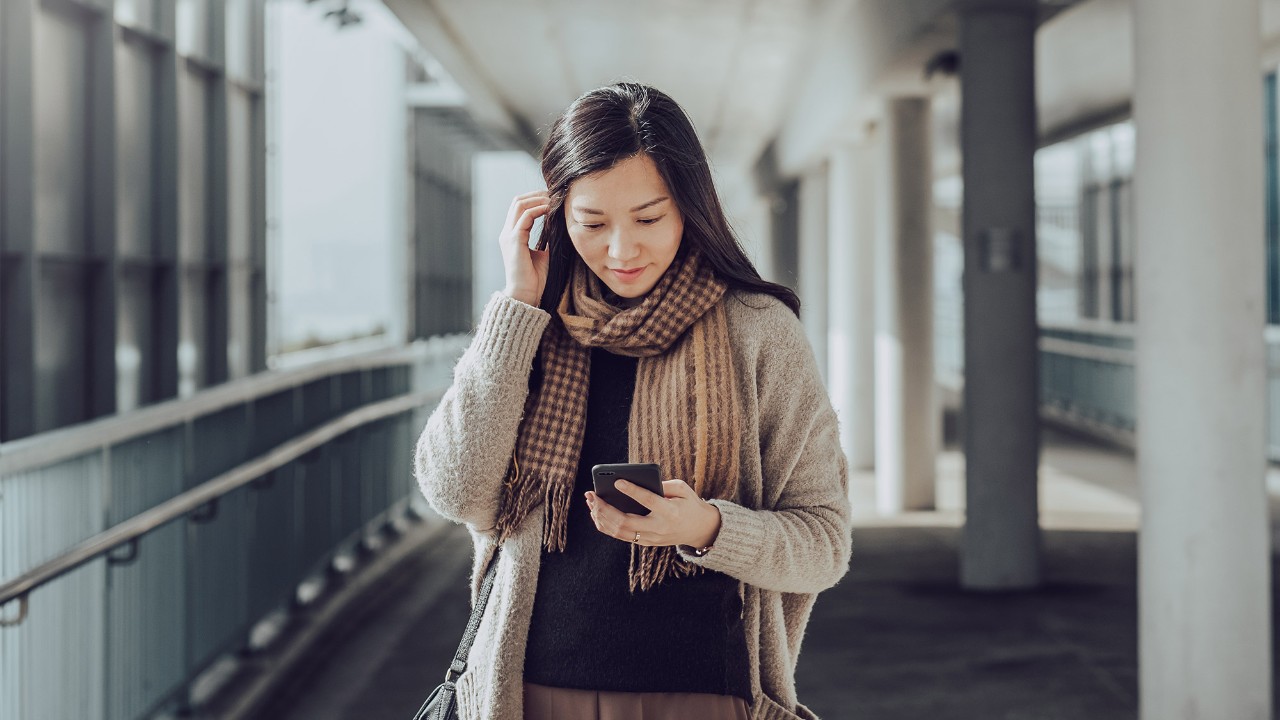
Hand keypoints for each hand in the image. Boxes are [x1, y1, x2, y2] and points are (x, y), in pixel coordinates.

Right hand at [500, 190, 551, 306]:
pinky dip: (538, 209)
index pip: (519, 207)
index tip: (553, 198)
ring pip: (520, 204)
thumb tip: (559, 226)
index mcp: (512, 235)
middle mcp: (507, 233)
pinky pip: (525, 216)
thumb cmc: (535, 278)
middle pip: (518, 201)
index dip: (535, 199)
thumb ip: (547, 239)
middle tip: (554, 194)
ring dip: (538, 199)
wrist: (526, 295)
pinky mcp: (514, 240)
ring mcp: (508, 235)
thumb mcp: (543, 254)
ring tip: (554, 200)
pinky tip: (550, 210)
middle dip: (537, 194)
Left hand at [585, 479, 721, 548]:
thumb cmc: (689, 504)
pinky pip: (621, 536)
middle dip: (605, 509)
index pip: (648, 501)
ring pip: (620, 532)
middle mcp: (659, 528)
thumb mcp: (683, 489)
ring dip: (601, 517)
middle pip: (626, 522)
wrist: (699, 529)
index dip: (632, 491)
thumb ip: (663, 484)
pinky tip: (597, 514)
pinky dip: (606, 526)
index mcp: (670, 512)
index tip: (617, 481)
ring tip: (591, 502)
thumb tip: (637, 481)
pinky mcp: (646, 543)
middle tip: (592, 494)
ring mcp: (651, 538)